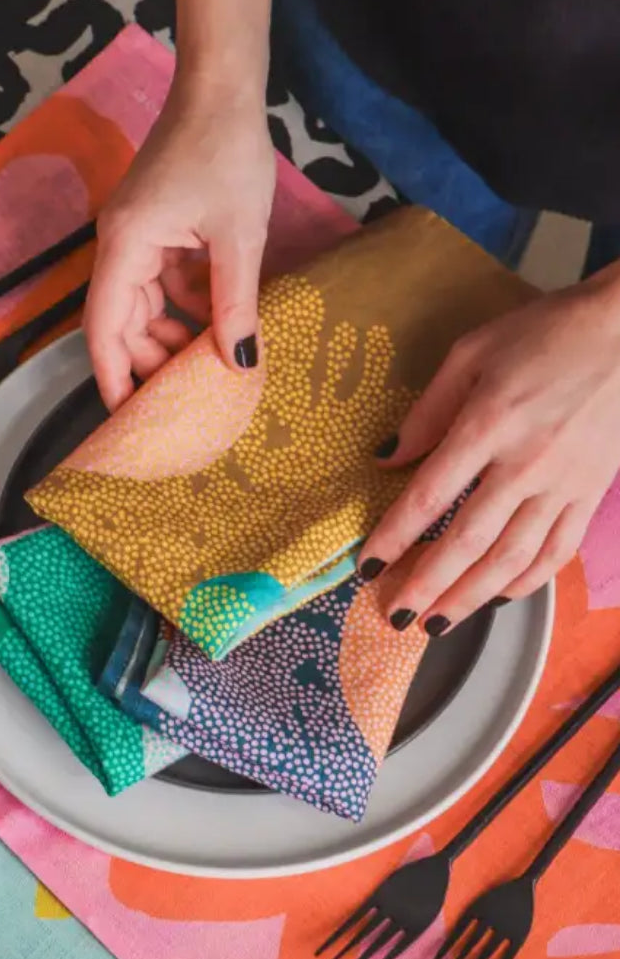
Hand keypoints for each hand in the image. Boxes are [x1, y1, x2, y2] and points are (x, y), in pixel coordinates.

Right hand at [84, 82, 275, 410]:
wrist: (222, 90)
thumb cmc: (227, 153)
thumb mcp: (239, 236)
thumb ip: (235, 303)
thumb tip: (240, 364)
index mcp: (125, 248)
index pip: (104, 328)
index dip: (111, 376)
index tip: (124, 419)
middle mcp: (120, 247)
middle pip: (123, 323)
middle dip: (151, 361)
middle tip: (185, 398)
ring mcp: (138, 239)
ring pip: (145, 307)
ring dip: (173, 336)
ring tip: (207, 366)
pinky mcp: (157, 231)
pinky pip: (164, 284)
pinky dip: (186, 307)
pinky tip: (216, 322)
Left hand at [359, 269, 619, 634]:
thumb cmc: (542, 335)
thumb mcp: (470, 355)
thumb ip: (427, 412)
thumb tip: (386, 458)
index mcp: (487, 427)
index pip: (429, 497)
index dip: (394, 537)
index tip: (367, 567)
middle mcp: (524, 465)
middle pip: (468, 541)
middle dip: (427, 585)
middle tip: (396, 617)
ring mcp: (563, 484)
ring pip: (512, 557)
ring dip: (471, 597)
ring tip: (438, 623)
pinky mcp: (591, 492)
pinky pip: (556, 550)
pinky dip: (526, 581)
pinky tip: (498, 597)